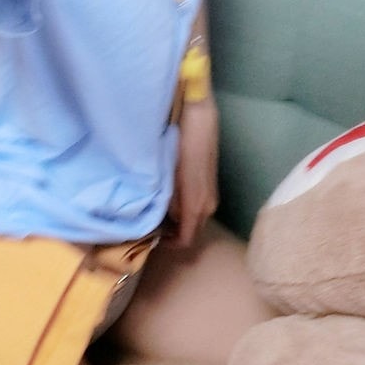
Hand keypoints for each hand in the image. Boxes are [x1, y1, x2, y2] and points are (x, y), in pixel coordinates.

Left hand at [165, 95, 218, 249]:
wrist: (199, 119)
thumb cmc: (181, 145)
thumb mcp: (168, 177)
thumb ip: (167, 202)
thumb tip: (165, 218)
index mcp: (196, 206)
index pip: (186, 241)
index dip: (169, 245)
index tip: (152, 238)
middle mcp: (208, 206)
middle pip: (192, 232)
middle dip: (174, 234)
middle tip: (153, 224)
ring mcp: (212, 196)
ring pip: (196, 220)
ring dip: (180, 221)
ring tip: (159, 211)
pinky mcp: (211, 185)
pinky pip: (198, 207)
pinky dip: (185, 209)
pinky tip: (171, 198)